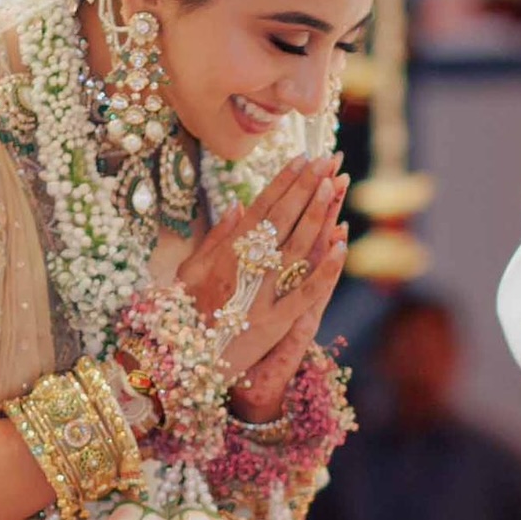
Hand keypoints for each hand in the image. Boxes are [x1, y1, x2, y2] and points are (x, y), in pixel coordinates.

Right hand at [174, 158, 347, 383]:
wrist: (179, 362)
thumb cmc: (181, 314)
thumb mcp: (187, 271)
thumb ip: (214, 238)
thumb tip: (236, 204)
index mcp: (225, 253)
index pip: (261, 208)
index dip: (283, 181)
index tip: (302, 157)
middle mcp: (244, 268)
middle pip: (282, 220)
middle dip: (306, 187)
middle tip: (327, 160)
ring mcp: (260, 295)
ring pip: (296, 248)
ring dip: (316, 215)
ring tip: (333, 185)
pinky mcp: (273, 323)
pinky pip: (304, 293)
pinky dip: (324, 269)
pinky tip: (342, 245)